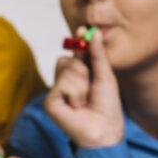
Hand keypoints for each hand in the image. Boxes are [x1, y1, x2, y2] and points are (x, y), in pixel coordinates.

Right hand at [43, 28, 123, 148]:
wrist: (104, 129)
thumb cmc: (107, 107)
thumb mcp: (105, 76)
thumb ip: (97, 55)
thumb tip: (94, 33)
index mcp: (77, 77)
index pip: (73, 55)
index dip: (78, 42)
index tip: (82, 29)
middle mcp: (64, 83)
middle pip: (66, 60)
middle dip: (82, 67)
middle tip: (89, 83)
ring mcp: (55, 92)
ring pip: (65, 71)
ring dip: (81, 84)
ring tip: (84, 100)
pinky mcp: (50, 101)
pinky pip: (62, 84)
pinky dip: (74, 93)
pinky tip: (76, 106)